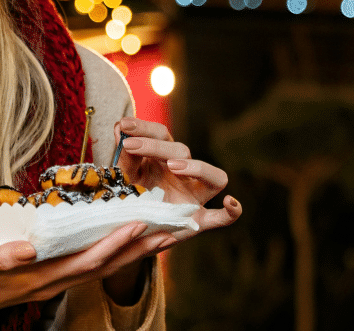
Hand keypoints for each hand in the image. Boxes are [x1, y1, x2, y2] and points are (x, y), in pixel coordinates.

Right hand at [0, 222, 175, 329]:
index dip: (114, 244)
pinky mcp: (47, 276)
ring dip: (131, 252)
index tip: (139, 225)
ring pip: (100, 266)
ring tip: (159, 236)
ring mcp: (52, 281)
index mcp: (40, 276)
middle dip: (139, 249)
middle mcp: (53, 281)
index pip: (86, 260)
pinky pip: (86, 264)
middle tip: (171, 231)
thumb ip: (0, 256)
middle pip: (104, 265)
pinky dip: (110, 252)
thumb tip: (29, 248)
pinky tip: (119, 240)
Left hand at [114, 117, 242, 238]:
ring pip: (214, 177)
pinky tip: (230, 203)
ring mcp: (194, 196)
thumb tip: (121, 128)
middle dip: (155, 145)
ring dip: (197, 168)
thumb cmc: (128, 196)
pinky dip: (232, 213)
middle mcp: (183, 174)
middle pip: (182, 150)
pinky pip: (222, 218)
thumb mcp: (123, 175)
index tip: (124, 125)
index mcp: (163, 158)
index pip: (161, 134)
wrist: (128, 227)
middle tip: (130, 145)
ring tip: (173, 166)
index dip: (144, 127)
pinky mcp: (198, 220)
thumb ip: (124, 155)